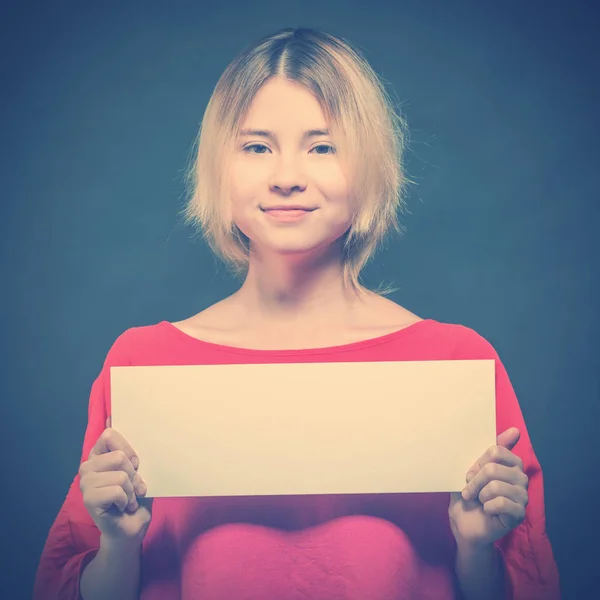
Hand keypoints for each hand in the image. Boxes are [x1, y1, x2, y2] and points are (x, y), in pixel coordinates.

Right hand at [79, 416, 152, 545]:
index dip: (129, 448)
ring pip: (121, 475)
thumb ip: (126, 448)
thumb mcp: (137, 469)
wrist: (131, 529)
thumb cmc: (135, 497)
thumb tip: (112, 418)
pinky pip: (118, 490)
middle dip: (134, 474)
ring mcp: (86, 483)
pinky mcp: (89, 499)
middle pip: (120, 456)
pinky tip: (122, 508)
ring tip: (128, 500)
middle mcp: (88, 466)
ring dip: (132, 490)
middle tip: (133, 488)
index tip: (135, 463)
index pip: (110, 434)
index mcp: (99, 455)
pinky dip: (127, 501)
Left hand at [448, 427, 528, 547]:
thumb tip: (516, 430)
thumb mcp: (473, 468)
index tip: (470, 473)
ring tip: (480, 500)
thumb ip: (489, 450)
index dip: (477, 463)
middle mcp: (521, 477)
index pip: (496, 451)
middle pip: (492, 468)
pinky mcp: (520, 513)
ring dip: (480, 495)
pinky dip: (487, 507)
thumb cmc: (469, 494)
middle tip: (470, 490)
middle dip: (475, 481)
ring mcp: (522, 496)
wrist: (465, 524)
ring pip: (495, 486)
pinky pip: (500, 503)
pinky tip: (488, 511)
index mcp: (511, 463)